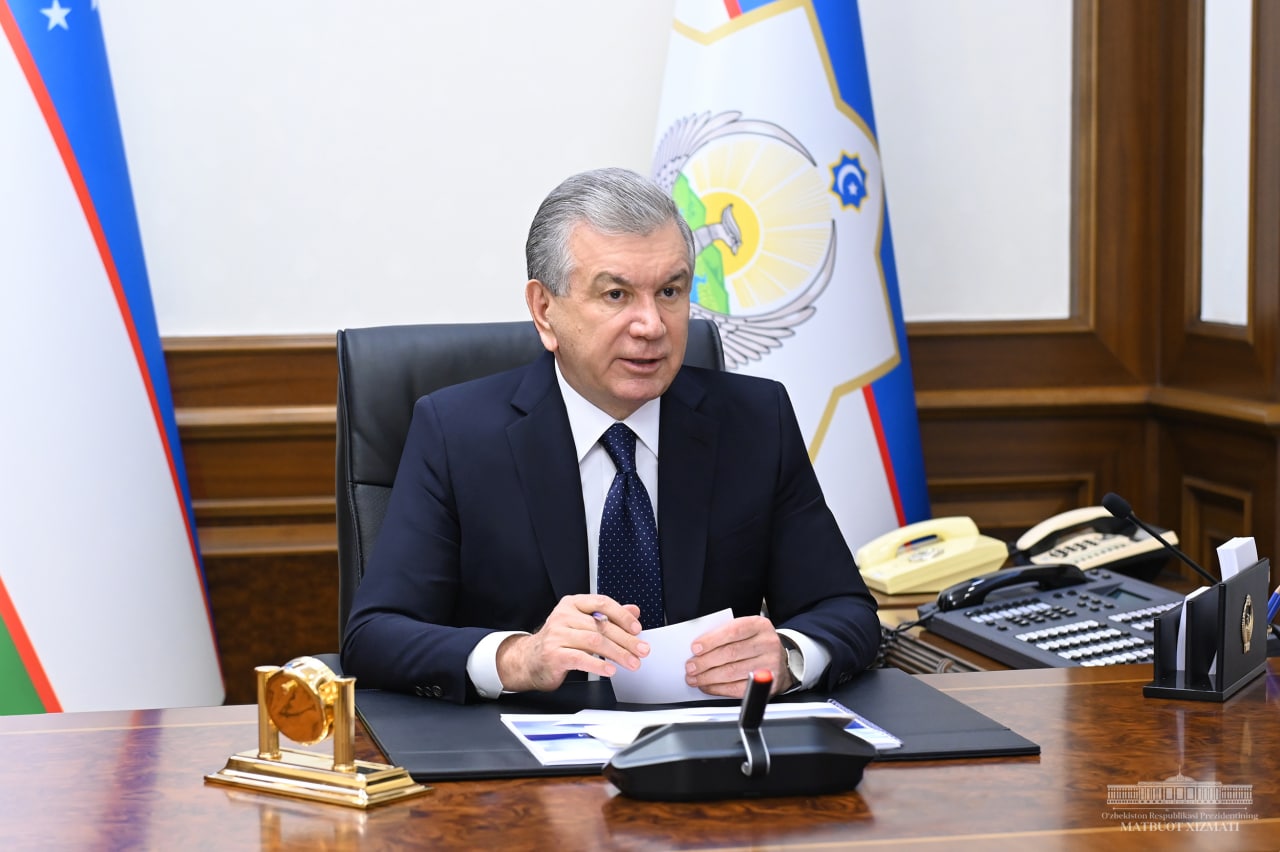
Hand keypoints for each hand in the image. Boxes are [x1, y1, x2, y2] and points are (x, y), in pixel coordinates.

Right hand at [495, 595, 647, 692]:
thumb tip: (634, 611)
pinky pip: (581, 658)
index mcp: (573, 603)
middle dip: (626, 640)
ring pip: (594, 642)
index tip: (637, 629)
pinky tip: (611, 670)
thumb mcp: (583, 624)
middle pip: (601, 626)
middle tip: (642, 650)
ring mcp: (557, 634)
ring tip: (632, 662)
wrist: (530, 660)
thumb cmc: (559, 641)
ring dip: (618, 654)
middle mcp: (563, 616)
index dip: (622, 616)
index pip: (602, 603)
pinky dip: (599, 664)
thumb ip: (608, 616)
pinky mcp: (553, 654)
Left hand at [685, 615, 791, 697]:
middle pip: (731, 653)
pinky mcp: (768, 684)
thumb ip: (725, 635)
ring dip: (709, 677)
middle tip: (690, 667)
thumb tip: (698, 649)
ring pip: (733, 672)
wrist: (781, 660)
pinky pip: (738, 688)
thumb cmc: (755, 644)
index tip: (695, 648)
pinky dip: (719, 689)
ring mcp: (770, 664)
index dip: (712, 640)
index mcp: (759, 625)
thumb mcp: (745, 631)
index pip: (733, 631)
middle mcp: (768, 643)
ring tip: (694, 678)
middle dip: (706, 662)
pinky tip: (707, 686)